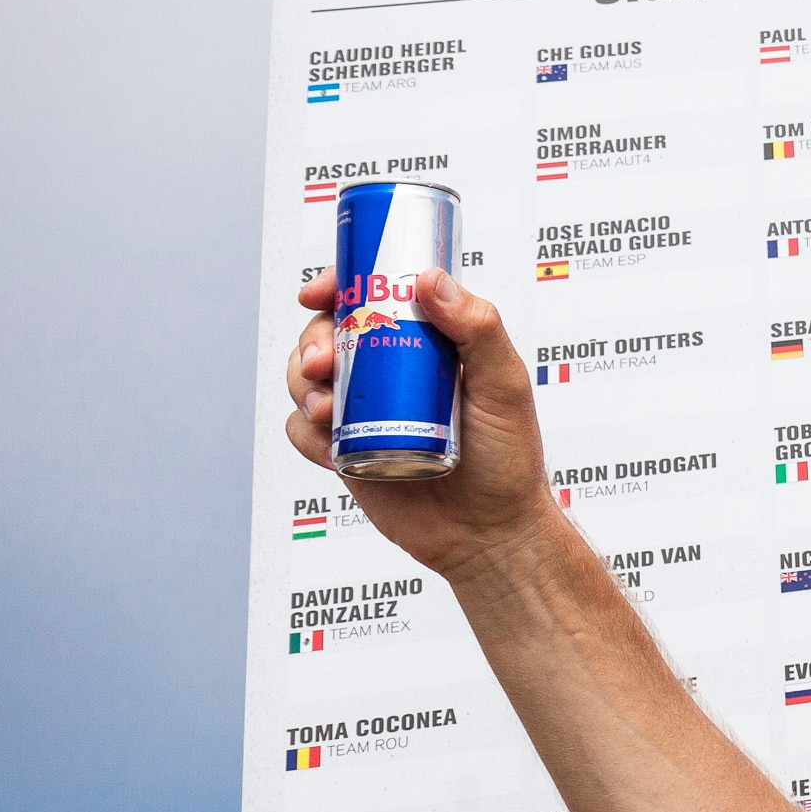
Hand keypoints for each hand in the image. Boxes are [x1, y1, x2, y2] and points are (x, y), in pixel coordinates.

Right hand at [282, 269, 564, 580]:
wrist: (490, 531)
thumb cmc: (509, 456)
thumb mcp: (504, 384)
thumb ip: (477, 329)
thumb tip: (427, 279)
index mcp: (427, 342)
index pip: (374, 297)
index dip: (337, 286)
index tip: (318, 293)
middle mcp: (390, 370)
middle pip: (328, 333)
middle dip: (311, 340)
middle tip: (322, 361)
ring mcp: (363, 409)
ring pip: (306, 378)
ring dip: (302, 384)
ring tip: (327, 409)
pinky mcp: (344, 450)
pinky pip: (303, 431)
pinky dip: (306, 432)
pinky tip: (329, 442)